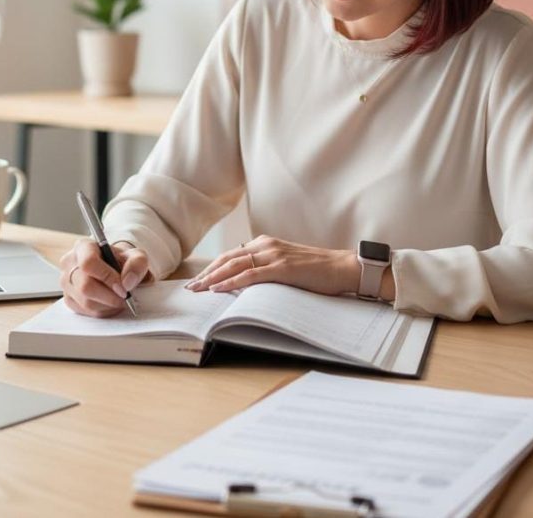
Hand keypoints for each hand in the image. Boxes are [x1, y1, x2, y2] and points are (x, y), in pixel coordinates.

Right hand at [60, 238, 149, 317]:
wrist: (114, 267)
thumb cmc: (122, 261)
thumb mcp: (136, 256)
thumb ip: (136, 265)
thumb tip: (127, 283)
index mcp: (83, 246)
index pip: (88, 263)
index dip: (107, 277)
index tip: (123, 287)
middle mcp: (69, 263)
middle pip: (85, 286)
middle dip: (109, 296)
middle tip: (125, 298)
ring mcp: (66, 282)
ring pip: (85, 302)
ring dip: (107, 306)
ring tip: (120, 300)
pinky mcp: (68, 298)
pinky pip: (84, 311)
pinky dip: (102, 311)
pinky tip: (110, 304)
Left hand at [185, 236, 360, 296]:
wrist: (342, 267)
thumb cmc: (317, 270)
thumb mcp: (286, 264)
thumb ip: (267, 267)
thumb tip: (246, 280)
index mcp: (266, 243)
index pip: (231, 255)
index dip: (212, 267)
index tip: (198, 279)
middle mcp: (266, 245)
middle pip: (227, 258)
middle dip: (206, 273)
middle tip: (190, 287)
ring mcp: (274, 255)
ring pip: (234, 265)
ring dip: (213, 278)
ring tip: (198, 289)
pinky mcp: (282, 268)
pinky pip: (251, 275)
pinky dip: (231, 281)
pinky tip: (218, 289)